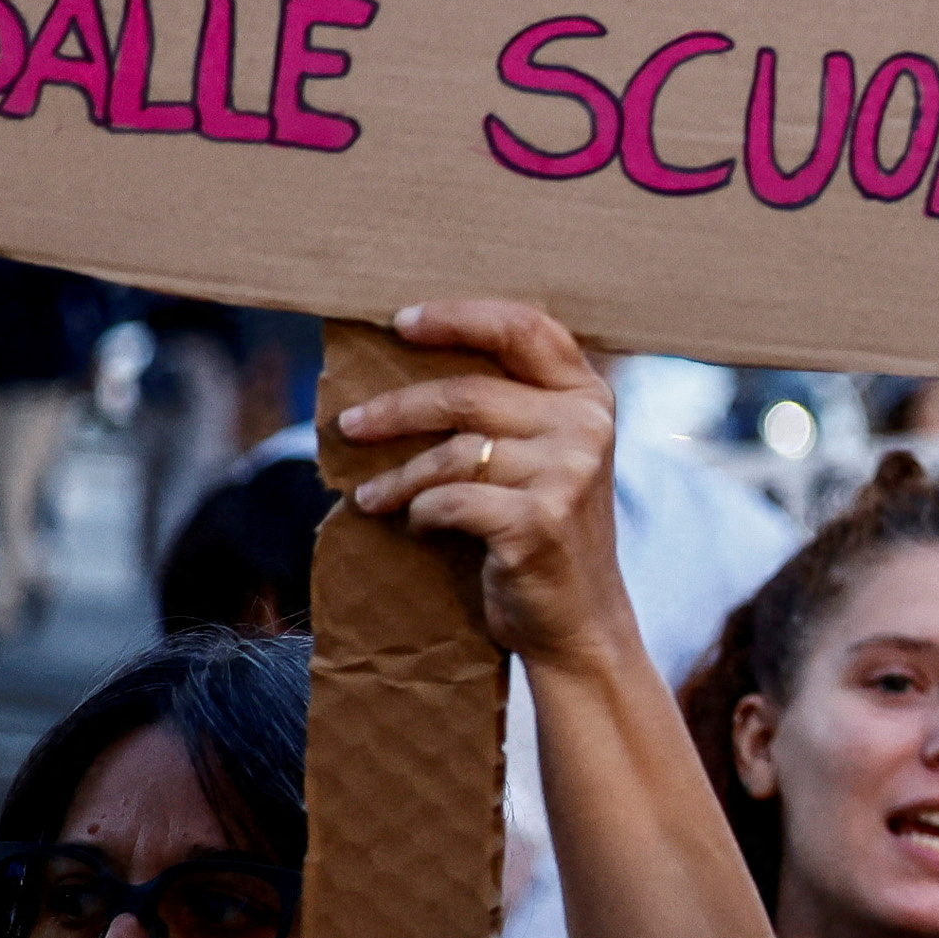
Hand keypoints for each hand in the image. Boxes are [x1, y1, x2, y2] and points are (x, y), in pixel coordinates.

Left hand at [335, 299, 632, 672]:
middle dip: (395, 409)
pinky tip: (419, 527)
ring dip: (396, 477)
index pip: (523, 328)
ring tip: (369, 497)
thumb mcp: (546, 456)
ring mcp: (568, 474)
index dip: (457, 318)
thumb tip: (406, 365)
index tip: (400, 322)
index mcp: (588, 398)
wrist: (579, 619)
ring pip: (450, 453)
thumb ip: (511, 408)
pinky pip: (449, 501)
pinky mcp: (539, 521)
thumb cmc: (543, 529)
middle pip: (467, 394)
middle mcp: (586, 426)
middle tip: (350, 424)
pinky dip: (421, 515)